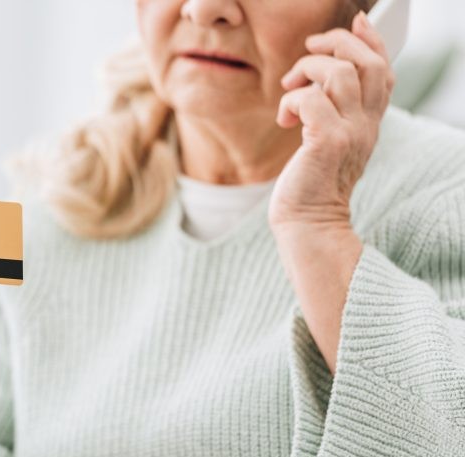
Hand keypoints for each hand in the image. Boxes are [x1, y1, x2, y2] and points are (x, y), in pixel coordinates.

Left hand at [268, 10, 395, 231]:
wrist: (308, 223)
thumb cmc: (309, 184)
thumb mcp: (328, 142)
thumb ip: (332, 112)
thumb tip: (316, 79)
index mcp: (369, 123)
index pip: (383, 70)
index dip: (372, 40)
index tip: (356, 22)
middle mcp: (366, 125)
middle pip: (367, 62)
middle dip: (336, 42)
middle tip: (309, 47)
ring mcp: (350, 133)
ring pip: (339, 73)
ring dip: (307, 69)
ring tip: (289, 88)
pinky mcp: (327, 143)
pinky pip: (310, 98)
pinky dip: (291, 100)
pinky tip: (284, 119)